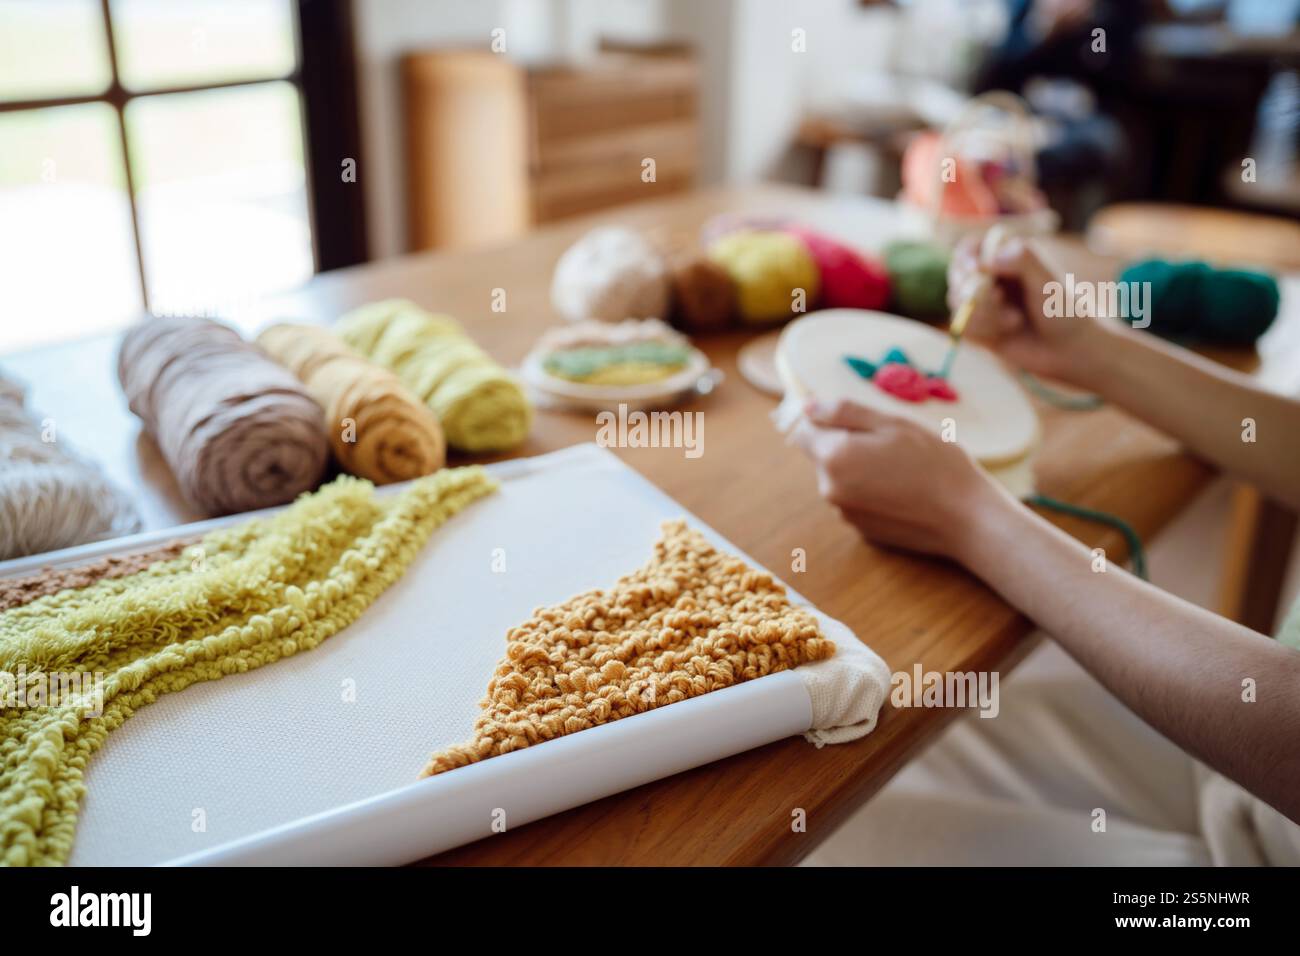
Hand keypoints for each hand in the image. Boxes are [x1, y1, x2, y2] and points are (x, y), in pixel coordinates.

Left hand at [789, 398, 1002, 560]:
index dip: (824, 422)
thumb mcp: (892, 424)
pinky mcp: (860, 530)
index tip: (856, 421)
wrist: (966, 517)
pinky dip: (871, 492)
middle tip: (890, 444)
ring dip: (860, 469)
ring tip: (901, 469)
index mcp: (833, 457)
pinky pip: (856, 500)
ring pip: (840, 478)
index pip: (802, 432)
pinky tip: (903, 491)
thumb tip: (807, 408)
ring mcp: (844, 513)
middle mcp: (829, 489)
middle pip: (823, 456)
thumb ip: (844, 413)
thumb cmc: (934, 463)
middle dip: (846, 445)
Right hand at [947, 235, 1109, 387]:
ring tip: (1014, 320)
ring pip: (957, 302)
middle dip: (974, 290)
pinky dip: (982, 330)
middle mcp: (988, 277)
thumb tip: (988, 261)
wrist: (1065, 350)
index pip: (970, 248)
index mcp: (1004, 257)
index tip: (976, 269)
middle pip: (957, 275)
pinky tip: (1006, 332)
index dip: (966, 258)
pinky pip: (961, 326)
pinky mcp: (975, 327)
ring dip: (984, 314)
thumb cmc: (1061, 310)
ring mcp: (979, 303)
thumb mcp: (1046, 282)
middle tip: (999, 299)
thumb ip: (1021, 261)